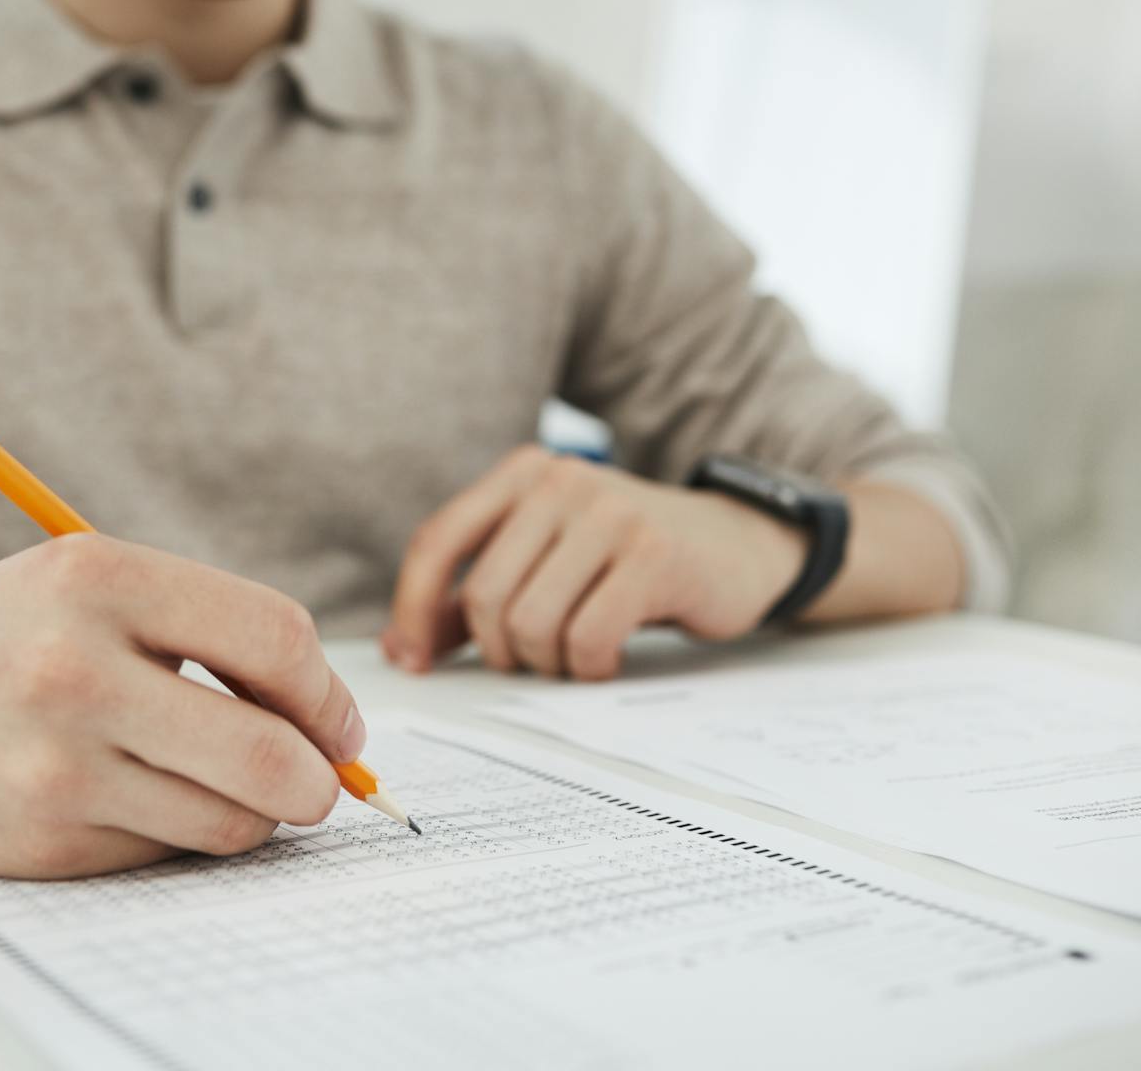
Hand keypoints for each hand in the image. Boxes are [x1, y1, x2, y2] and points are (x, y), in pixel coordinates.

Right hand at [0, 534, 363, 877]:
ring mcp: (54, 761)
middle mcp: (76, 666)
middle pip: (272, 754)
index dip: (328, 694)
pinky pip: (162, 851)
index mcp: (97, 575)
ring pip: (229, 820)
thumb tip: (323, 721)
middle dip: (318, 781)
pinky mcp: (37, 835)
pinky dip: (172, 835)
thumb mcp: (78, 582)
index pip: (276, 639)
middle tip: (317, 782)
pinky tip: (127, 799)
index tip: (336, 724)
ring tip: (212, 784)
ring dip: (250, 815)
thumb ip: (197, 631)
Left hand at [382, 446, 806, 679]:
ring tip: (576, 653)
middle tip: (536, 659)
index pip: (437, 542)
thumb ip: (477, 594)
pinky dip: (589, 666)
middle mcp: (559, 481)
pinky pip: (586, 637)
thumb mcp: (547, 558)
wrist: (738, 546)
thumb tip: (402, 648)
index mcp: (521, 474)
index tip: (414, 661)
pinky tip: (608, 657)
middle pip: (484, 596)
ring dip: (548, 662)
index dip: (414, 610)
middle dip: (500, 650)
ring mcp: (609, 514)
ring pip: (531, 622)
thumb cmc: (627, 561)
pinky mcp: (652, 555)